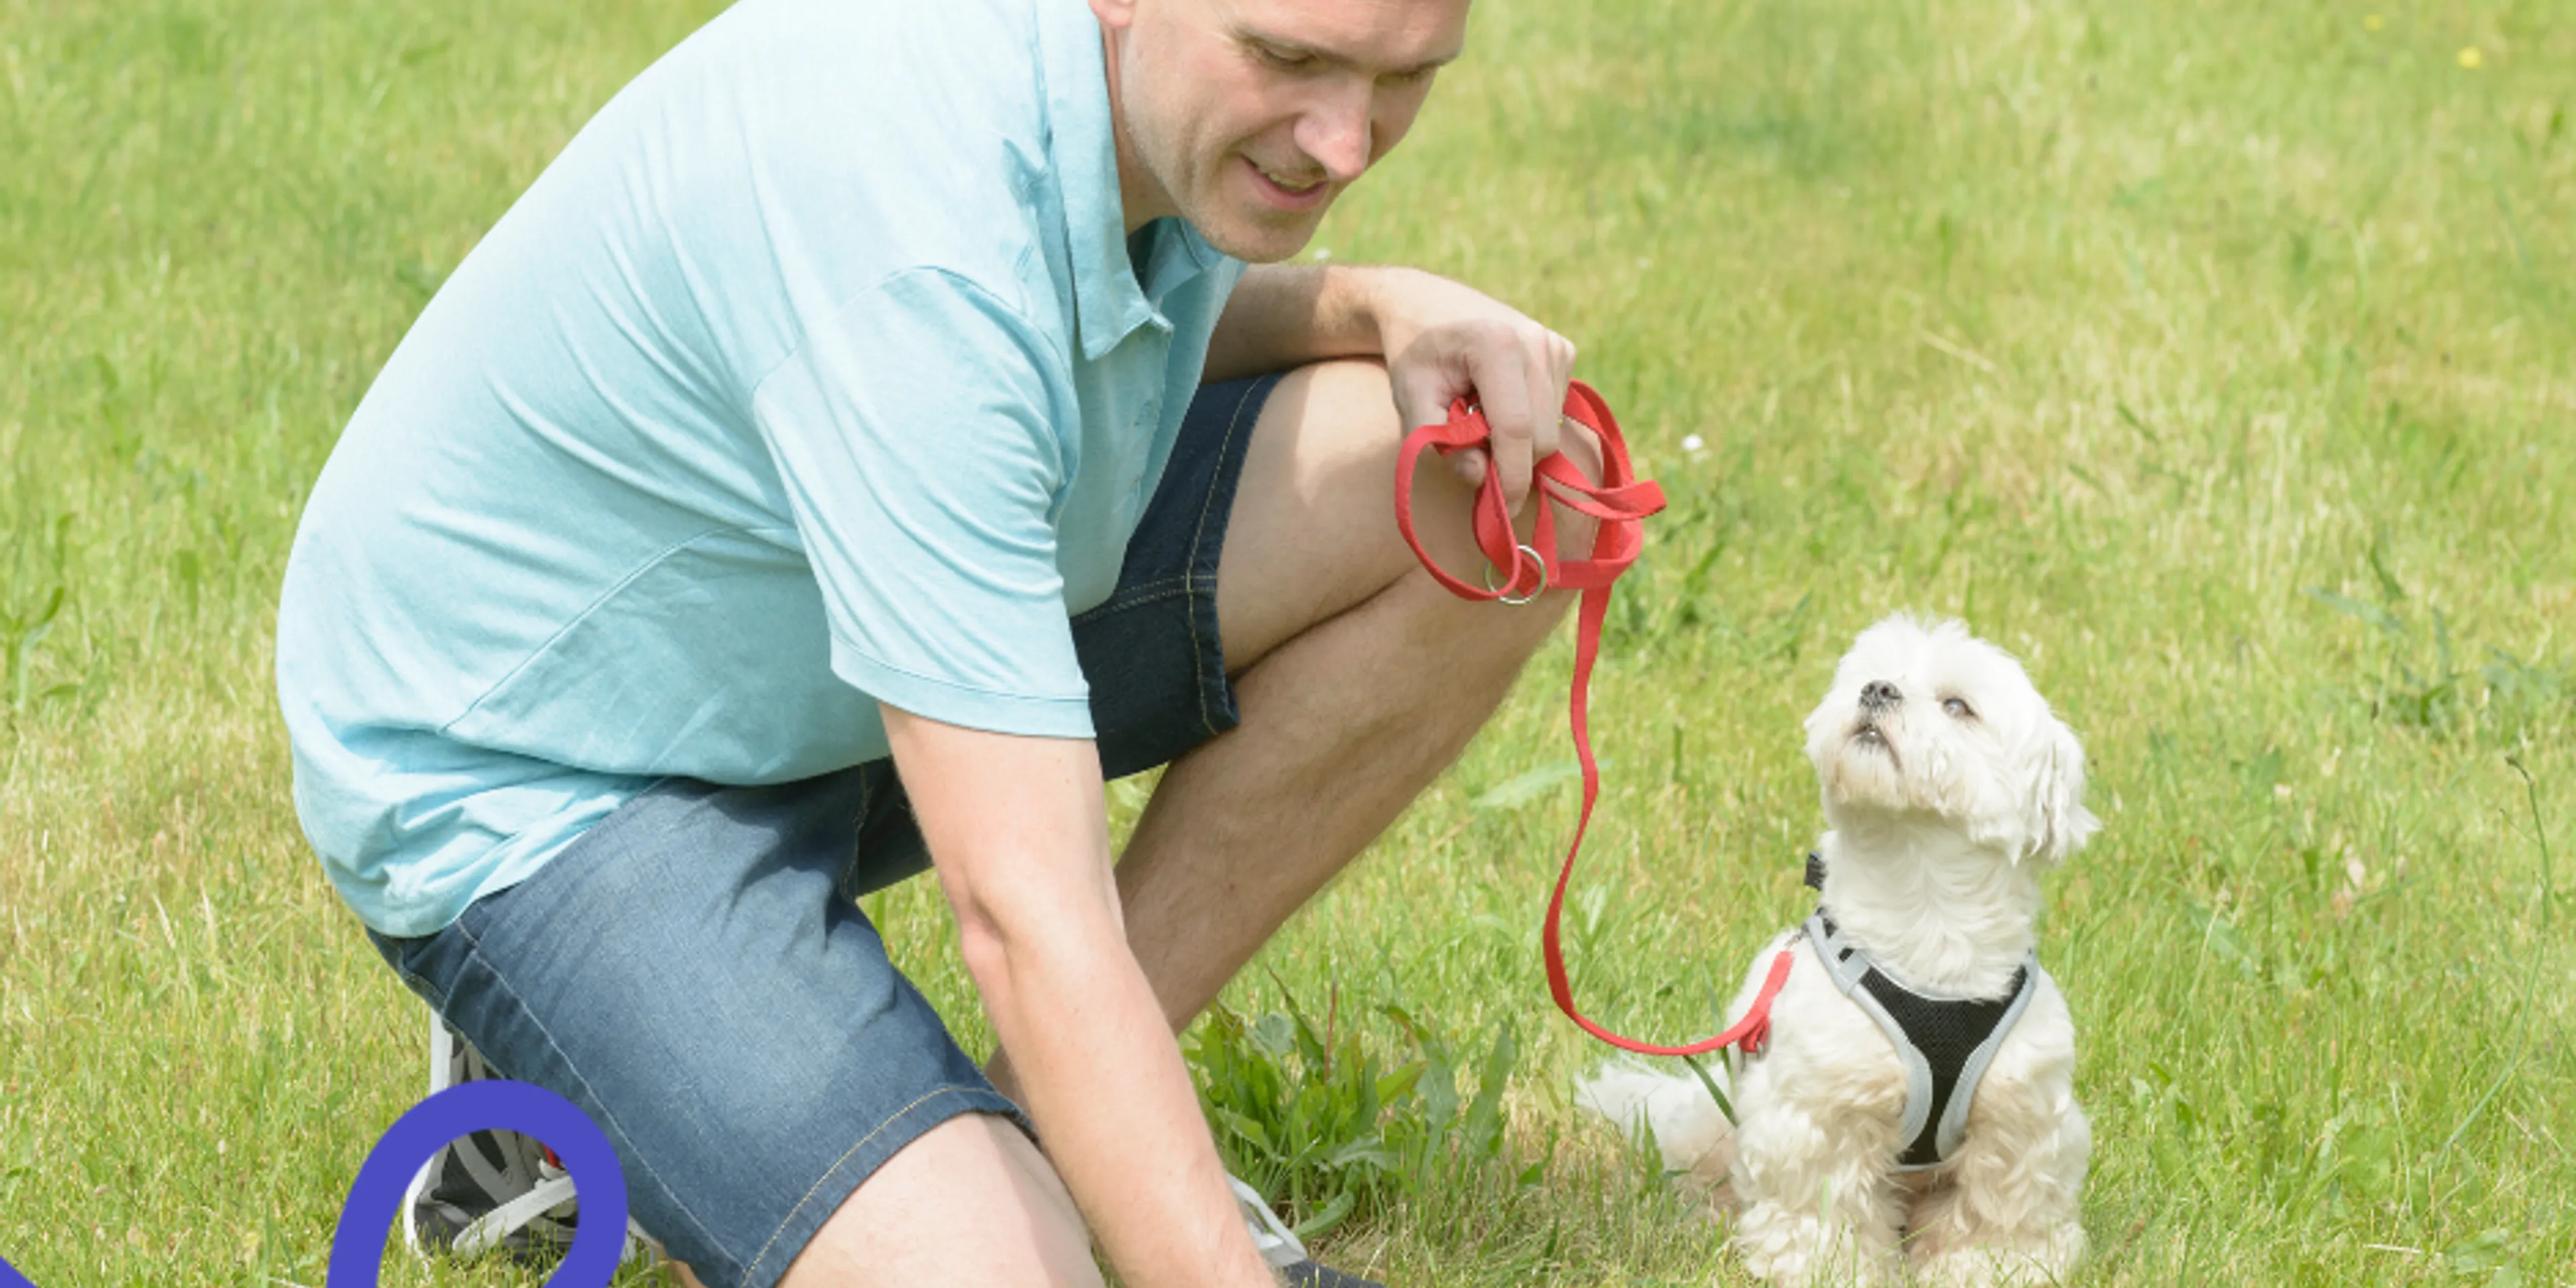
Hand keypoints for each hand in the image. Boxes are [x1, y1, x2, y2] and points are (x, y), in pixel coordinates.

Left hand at [1366, 268, 1577, 510]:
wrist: (1426, 303)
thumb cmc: (1415, 353)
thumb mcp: (1411, 398)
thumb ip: (1439, 442)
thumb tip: (1480, 479)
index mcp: (1496, 344)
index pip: (1515, 429)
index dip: (1510, 478)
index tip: (1499, 513)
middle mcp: (1536, 341)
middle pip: (1541, 436)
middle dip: (1511, 463)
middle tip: (1469, 454)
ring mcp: (1554, 344)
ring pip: (1551, 428)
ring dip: (1516, 441)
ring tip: (1478, 414)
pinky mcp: (1563, 351)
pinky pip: (1554, 411)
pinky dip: (1527, 421)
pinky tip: (1496, 400)